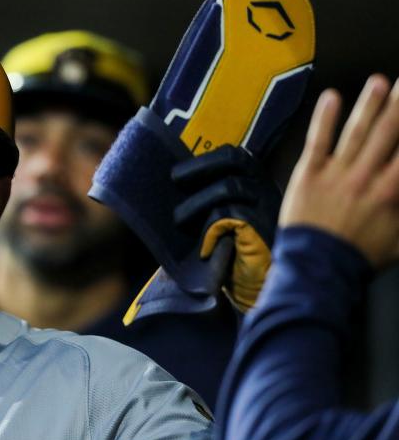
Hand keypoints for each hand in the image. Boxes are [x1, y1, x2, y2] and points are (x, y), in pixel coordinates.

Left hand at [171, 145, 281, 310]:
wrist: (259, 284)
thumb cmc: (234, 251)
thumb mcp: (222, 218)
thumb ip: (210, 198)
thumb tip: (172, 185)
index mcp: (255, 182)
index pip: (234, 155)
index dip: (205, 160)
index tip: (176, 174)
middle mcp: (265, 188)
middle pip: (235, 159)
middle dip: (199, 167)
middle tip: (174, 180)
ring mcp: (268, 206)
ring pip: (230, 187)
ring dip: (197, 202)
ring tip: (179, 221)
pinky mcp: (265, 228)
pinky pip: (233, 215)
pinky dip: (211, 228)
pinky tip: (203, 246)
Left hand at [281, 75, 398, 268]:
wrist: (317, 268)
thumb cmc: (357, 257)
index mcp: (392, 190)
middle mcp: (366, 176)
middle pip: (389, 132)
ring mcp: (337, 173)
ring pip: (356, 131)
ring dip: (369, 104)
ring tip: (379, 83)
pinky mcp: (308, 175)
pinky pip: (318, 141)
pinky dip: (324, 118)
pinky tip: (331, 98)